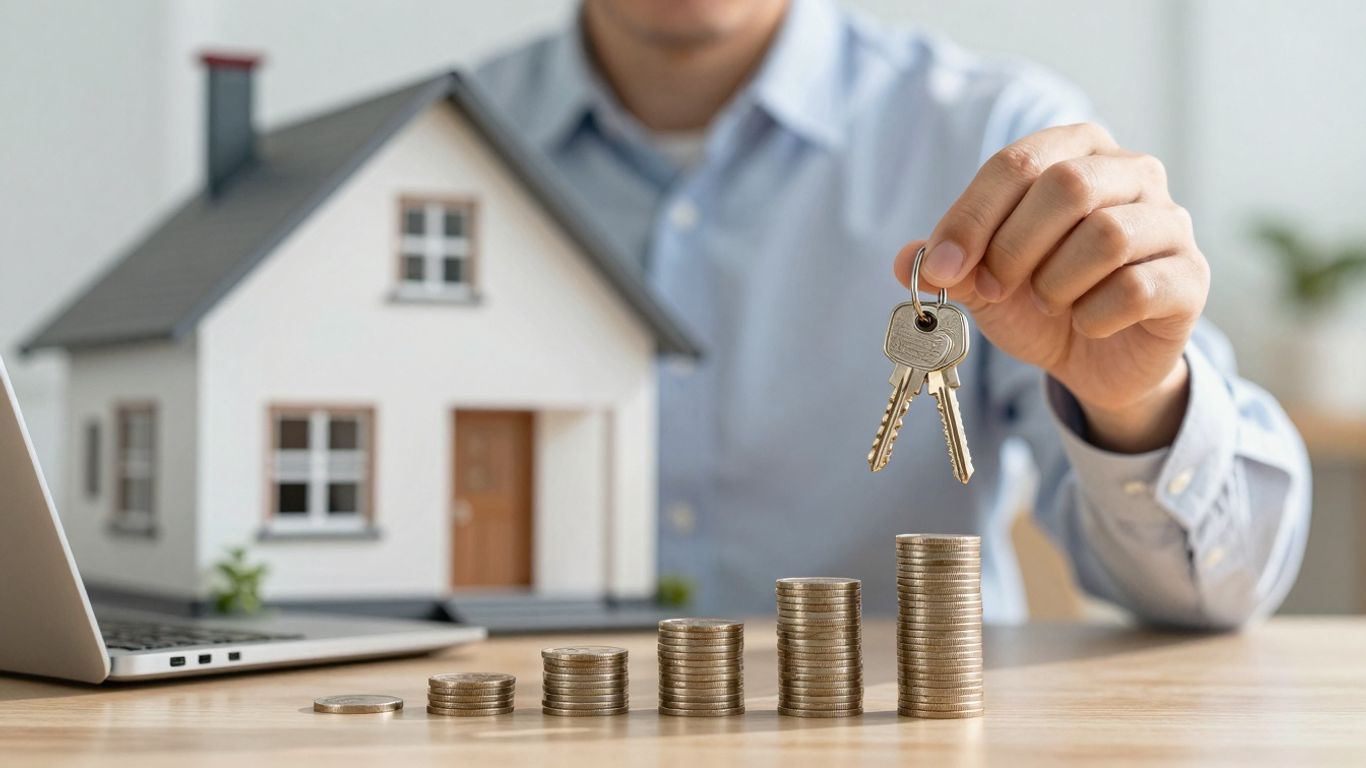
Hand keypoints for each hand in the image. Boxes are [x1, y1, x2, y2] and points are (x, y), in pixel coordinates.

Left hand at [893, 123, 1208, 452]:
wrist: (1093, 360)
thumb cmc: (1040, 299)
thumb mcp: (983, 279)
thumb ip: (949, 261)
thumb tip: (909, 259)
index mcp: (1077, 151)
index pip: (1018, 162)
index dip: (973, 217)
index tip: (944, 267)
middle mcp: (1133, 172)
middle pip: (1069, 186)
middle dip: (1015, 247)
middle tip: (995, 289)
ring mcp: (1170, 222)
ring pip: (1107, 236)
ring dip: (1056, 283)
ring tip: (1047, 303)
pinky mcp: (1190, 277)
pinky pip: (1136, 288)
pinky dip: (1094, 315)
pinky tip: (1085, 324)